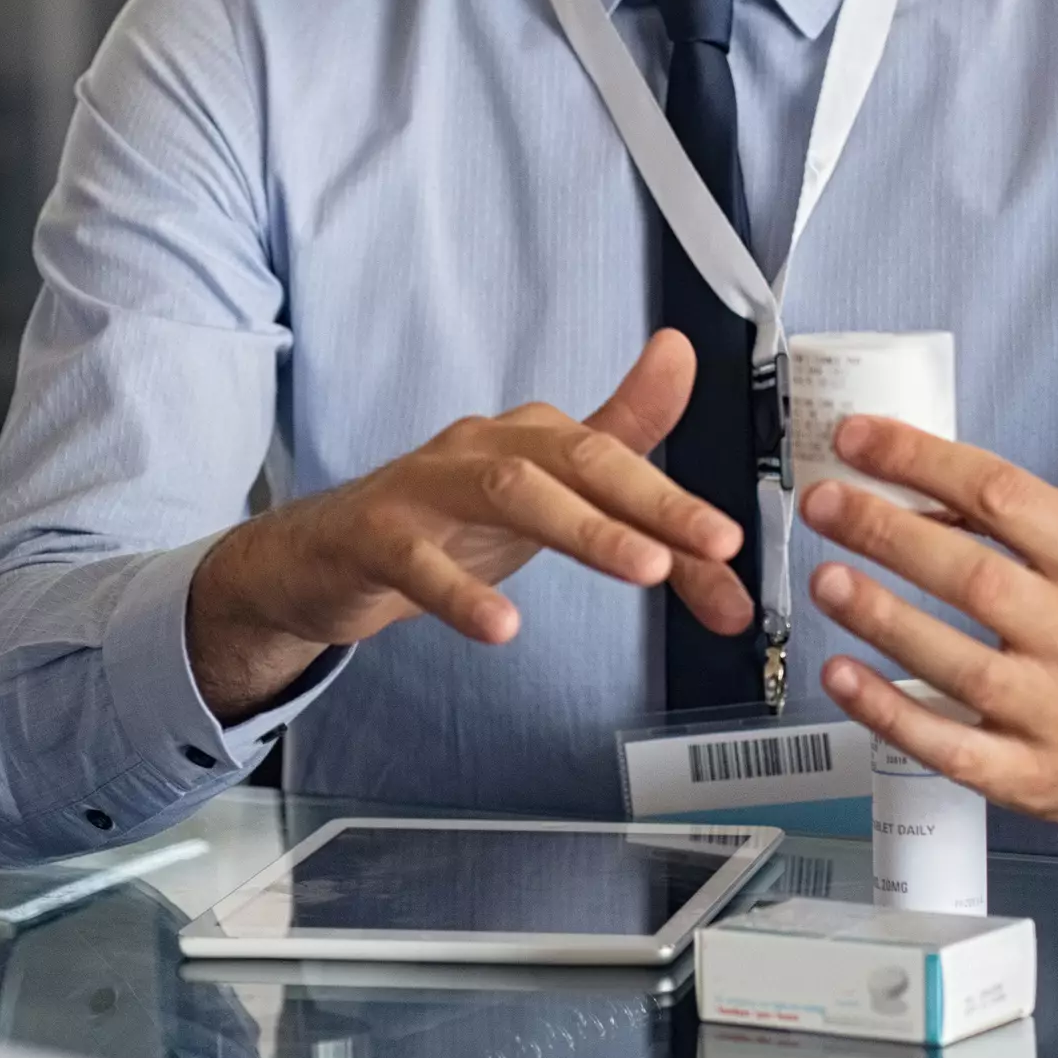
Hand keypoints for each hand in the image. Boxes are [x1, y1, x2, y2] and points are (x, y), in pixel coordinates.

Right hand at [184, 330, 747, 719]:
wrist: (324, 556)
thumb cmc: (444, 521)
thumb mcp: (544, 502)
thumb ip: (626, 472)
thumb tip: (701, 429)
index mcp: (532, 438)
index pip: (619, 461)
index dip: (680, 502)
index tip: (733, 547)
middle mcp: (485, 447)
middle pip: (576, 459)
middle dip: (652, 501)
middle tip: (712, 549)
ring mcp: (426, 486)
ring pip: (510, 490)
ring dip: (584, 527)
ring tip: (643, 570)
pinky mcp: (375, 534)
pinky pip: (419, 560)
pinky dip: (462, 592)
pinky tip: (501, 627)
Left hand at [800, 418, 1057, 856]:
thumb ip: (1025, 521)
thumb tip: (921, 496)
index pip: (1001, 496)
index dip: (921, 462)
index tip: (858, 440)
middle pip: (972, 576)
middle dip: (885, 533)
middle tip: (825, 504)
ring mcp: (1054, 711)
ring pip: (957, 662)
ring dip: (880, 616)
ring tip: (826, 579)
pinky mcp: (1030, 774)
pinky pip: (950, 746)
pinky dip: (889, 712)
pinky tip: (841, 676)